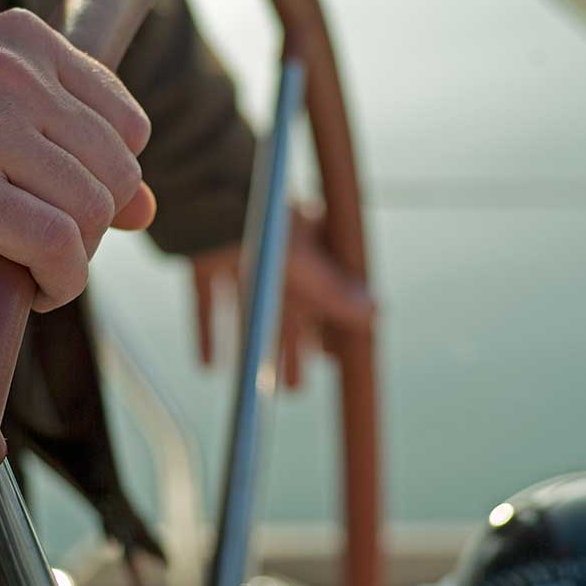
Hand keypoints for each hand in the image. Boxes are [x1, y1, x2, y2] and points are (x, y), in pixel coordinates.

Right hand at [0, 8, 154, 311]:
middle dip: (90, 225)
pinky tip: (33, 290)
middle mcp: (7, 70)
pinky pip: (56, 246)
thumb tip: (148, 209)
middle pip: (118, 173)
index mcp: (23, 41)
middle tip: (42, 243)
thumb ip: (75, 154)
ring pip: (93, 212)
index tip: (64, 204)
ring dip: (73, 259)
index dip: (108, 181)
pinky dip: (59, 283)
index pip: (128, 125)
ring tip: (31, 266)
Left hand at [192, 205, 374, 388]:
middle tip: (299, 387)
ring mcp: (240, 256)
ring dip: (261, 348)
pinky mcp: (207, 260)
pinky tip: (209, 366)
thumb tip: (377, 312)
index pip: (328, 293)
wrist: (209, 198)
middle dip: (296, 349)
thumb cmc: (267, 229)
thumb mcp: (308, 267)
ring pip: (254, 312)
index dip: (332, 328)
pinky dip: (210, 333)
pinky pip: (210, 304)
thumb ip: (337, 293)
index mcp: (309, 248)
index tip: (336, 361)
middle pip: (291, 311)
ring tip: (266, 384)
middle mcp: (276, 253)